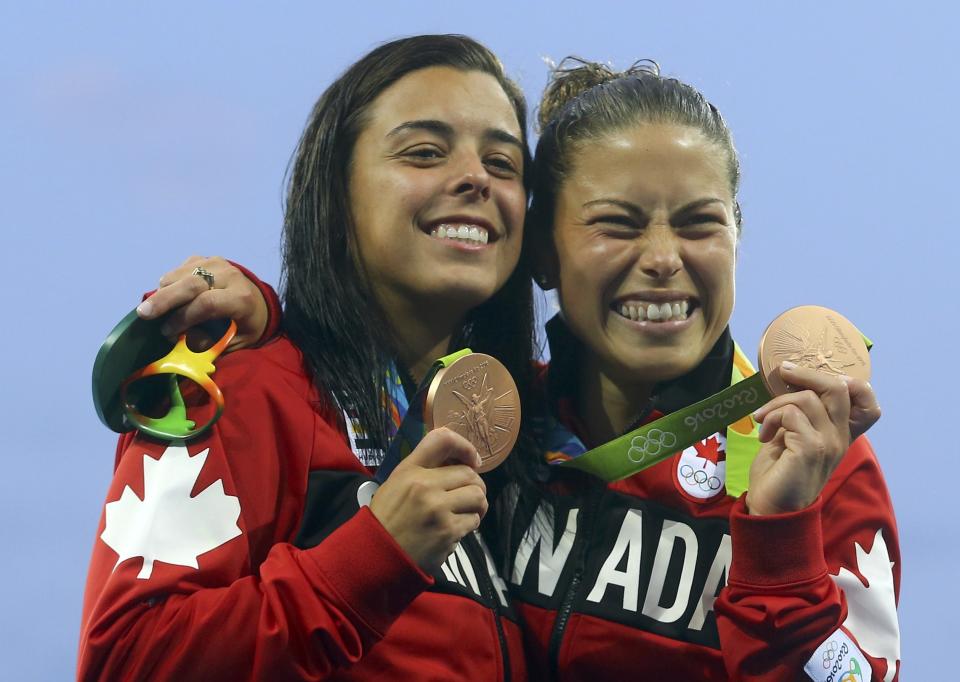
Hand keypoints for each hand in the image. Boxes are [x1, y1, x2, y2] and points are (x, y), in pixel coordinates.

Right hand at [135, 256, 268, 350]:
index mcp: (242, 299)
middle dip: (164, 300)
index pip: (208, 303)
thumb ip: (211, 343)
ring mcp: (217, 264)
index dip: (183, 318)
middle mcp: (230, 276)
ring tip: (157, 310)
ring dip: (164, 292)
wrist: (258, 302)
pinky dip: (169, 283)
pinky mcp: (206, 259)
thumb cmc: (245, 327)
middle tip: (143, 314)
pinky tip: (171, 297)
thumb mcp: (236, 342)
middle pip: (191, 283)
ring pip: (180, 274)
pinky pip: (179, 269)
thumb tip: (182, 341)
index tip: (167, 332)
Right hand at [370, 428, 486, 571]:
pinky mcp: (447, 533)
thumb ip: (424, 468)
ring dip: (476, 506)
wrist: (377, 555)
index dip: (466, 447)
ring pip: (478, 497)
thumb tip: (460, 460)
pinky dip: (468, 526)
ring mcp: (438, 510)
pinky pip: (473, 521)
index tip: (473, 460)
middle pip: (470, 474)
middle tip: (467, 496)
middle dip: (474, 485)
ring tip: (464, 512)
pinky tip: (452, 530)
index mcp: (410, 471)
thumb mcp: (397, 483)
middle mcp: (425, 486)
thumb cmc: (387, 517)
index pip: (443, 440)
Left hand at [745, 362, 879, 515]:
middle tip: (782, 373)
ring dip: (776, 403)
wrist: (772, 509)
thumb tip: (789, 382)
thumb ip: (799, 414)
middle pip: (840, 387)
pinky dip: (771, 418)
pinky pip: (791, 414)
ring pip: (807, 398)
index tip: (811, 378)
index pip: (867, 402)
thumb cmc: (779, 472)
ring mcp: (829, 443)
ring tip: (762, 421)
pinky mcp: (811, 449)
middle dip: (807, 373)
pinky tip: (763, 435)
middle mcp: (840, 437)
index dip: (848, 382)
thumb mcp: (792, 436)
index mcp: (839, 434)